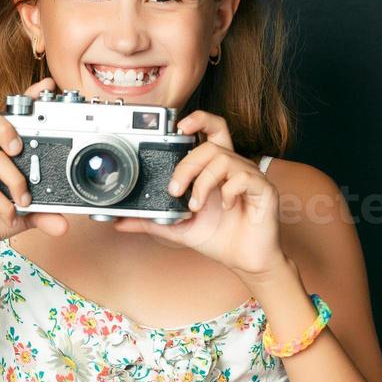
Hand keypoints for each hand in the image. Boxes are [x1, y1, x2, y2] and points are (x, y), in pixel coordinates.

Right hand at [0, 77, 69, 262]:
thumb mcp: (25, 213)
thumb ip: (45, 213)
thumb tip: (64, 224)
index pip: (7, 115)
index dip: (25, 97)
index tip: (46, 86)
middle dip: (6, 126)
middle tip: (20, 147)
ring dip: (15, 180)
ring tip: (25, 199)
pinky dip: (4, 205)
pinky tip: (11, 215)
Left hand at [112, 109, 287, 279]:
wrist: (245, 261)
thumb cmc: (218, 238)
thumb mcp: (178, 228)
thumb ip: (151, 221)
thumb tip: (118, 222)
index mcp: (215, 169)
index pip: (210, 130)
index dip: (197, 119)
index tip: (176, 126)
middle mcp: (234, 166)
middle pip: (213, 140)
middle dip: (187, 163)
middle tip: (174, 189)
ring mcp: (250, 176)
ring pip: (223, 158)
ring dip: (203, 182)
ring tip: (196, 206)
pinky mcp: (264, 190)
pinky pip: (244, 177)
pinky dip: (228, 192)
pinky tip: (225, 207)